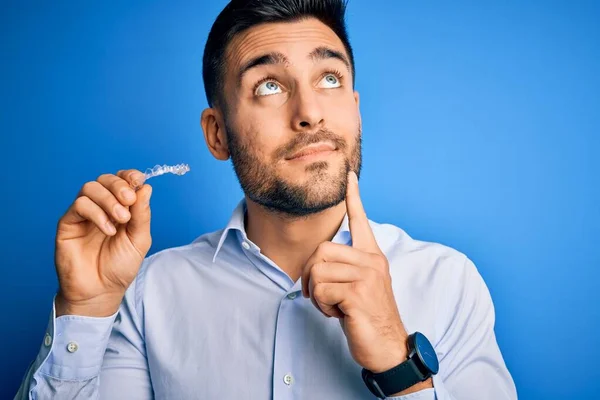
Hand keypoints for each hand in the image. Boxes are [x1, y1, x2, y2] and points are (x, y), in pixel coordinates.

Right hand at [54, 169, 151, 316]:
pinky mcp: (68, 223)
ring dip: (109, 199)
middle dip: (119, 186)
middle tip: (129, 201)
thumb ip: (142, 214)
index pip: (122, 180)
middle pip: (106, 179)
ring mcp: (84, 214)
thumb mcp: (139, 239)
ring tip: (120, 219)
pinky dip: (97, 213)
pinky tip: (108, 230)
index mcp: (120, 207)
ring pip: (90, 187)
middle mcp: (101, 207)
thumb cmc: (120, 267)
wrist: (101, 291)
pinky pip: (80, 205)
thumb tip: (146, 187)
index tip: (138, 180)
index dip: (129, 176)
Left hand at [301, 171, 407, 372]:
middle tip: (322, 296)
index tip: (348, 176)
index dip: (353, 198)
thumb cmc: (367, 317)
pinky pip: (321, 290)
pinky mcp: (359, 293)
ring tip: (335, 307)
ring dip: (317, 295)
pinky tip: (339, 315)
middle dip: (311, 276)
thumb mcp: (359, 287)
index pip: (360, 220)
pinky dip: (322, 307)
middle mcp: (372, 261)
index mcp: (372, 256)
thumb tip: (319, 261)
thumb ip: (346, 268)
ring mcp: (367, 276)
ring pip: (317, 271)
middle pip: (320, 250)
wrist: (388, 348)